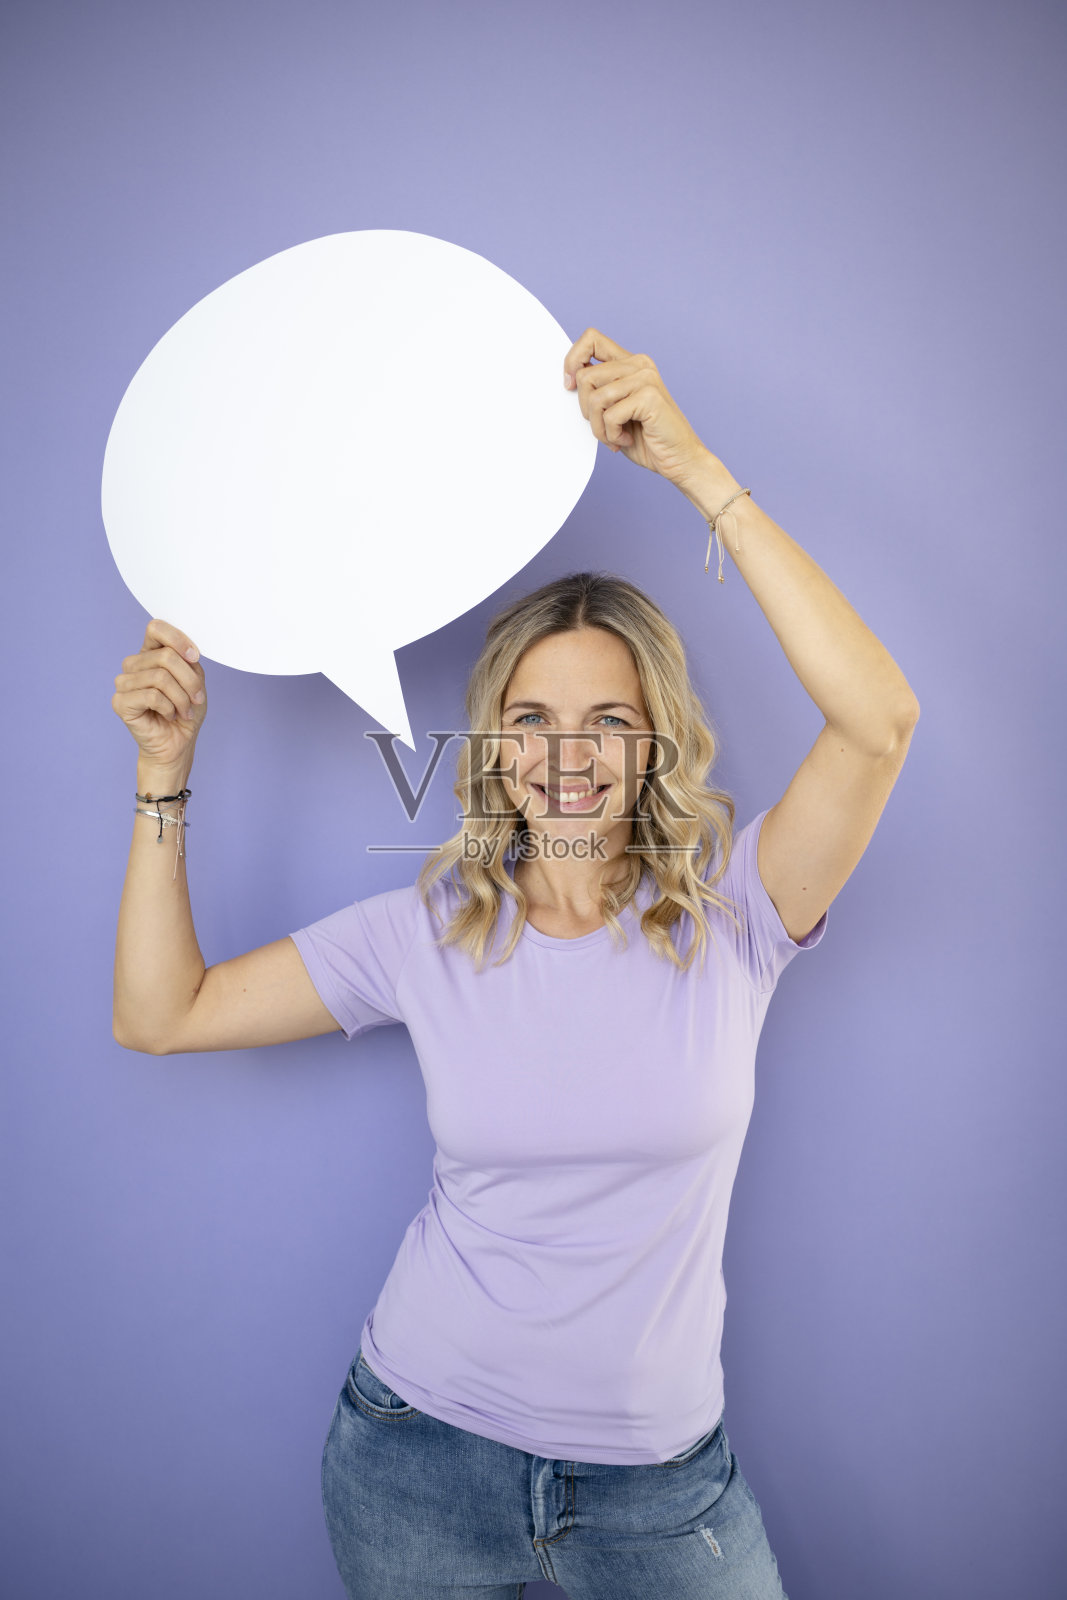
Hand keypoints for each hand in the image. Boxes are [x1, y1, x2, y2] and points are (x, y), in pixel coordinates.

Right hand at [112, 618, 206, 772]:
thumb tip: (185, 652)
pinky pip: (152, 696)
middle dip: (189, 680)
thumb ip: (188, 662)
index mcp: (150, 653)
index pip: (156, 628)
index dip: (178, 639)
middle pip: (166, 656)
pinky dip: (169, 708)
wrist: (177, 744)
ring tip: (185, 711)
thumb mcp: (195, 681)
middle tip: (196, 699)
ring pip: (160, 677)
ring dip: (181, 697)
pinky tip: (170, 715)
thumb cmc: (185, 712)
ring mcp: (124, 682)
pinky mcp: (120, 702)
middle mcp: (134, 664)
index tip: (195, 657)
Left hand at [563, 328, 712, 487]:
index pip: (591, 339)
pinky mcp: (649, 397)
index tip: (570, 385)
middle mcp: (639, 364)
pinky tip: (627, 440)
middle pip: (586, 376)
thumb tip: (569, 380)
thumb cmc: (646, 438)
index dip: (572, 360)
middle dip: (587, 410)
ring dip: (599, 427)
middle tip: (604, 427)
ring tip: (615, 437)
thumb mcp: (614, 410)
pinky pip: (610, 415)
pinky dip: (612, 435)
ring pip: (596, 397)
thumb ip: (597, 391)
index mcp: (629, 362)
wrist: (678, 458)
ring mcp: (646, 378)